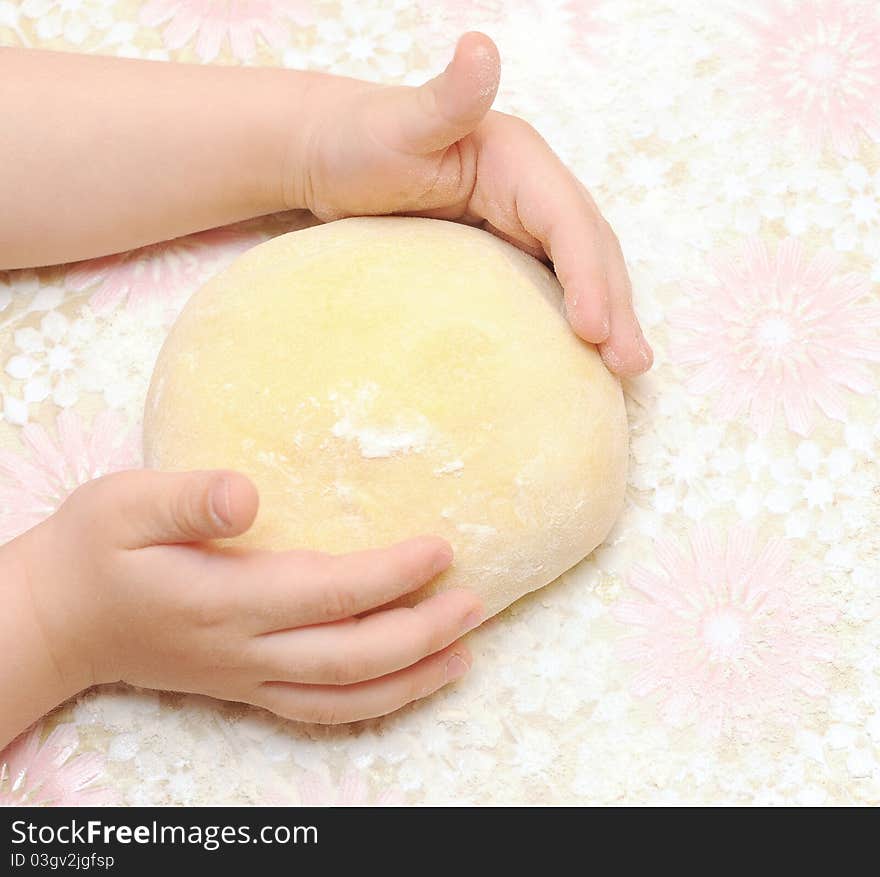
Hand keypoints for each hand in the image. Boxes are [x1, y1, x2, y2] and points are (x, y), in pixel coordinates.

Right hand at [18, 469, 480, 725]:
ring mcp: (246, 678)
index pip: (329, 593)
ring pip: (344, 697)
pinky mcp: (245, 688)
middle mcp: (244, 651)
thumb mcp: (124, 504)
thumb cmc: (94, 551)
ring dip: (411, 678)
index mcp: (224, 600)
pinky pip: (320, 710)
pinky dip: (372, 702)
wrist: (58, 620)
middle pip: (352, 657)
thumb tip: (249, 496)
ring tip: (464, 653)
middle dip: (422, 633)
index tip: (441, 547)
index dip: (392, 574)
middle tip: (475, 602)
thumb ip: (188, 499)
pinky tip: (405, 682)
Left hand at [293, 31, 651, 376]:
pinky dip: (571, 315)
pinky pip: (547, 282)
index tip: (593, 329)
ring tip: (626, 367)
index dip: (587, 274)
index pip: (567, 220)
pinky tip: (579, 352)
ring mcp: (518, 220)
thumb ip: (446, 98)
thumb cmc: (358, 141)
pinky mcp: (501, 247)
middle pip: (588, 248)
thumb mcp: (400, 124)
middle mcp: (530, 189)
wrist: (330, 158)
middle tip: (631, 364)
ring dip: (606, 316)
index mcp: (517, 161)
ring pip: (578, 269)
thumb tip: (481, 48)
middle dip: (615, 304)